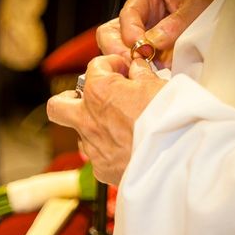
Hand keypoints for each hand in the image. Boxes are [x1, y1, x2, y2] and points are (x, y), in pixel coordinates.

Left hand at [46, 55, 165, 184]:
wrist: (176, 158)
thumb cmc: (169, 117)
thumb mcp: (158, 85)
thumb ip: (141, 75)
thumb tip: (136, 69)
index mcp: (99, 91)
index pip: (94, 67)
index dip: (110, 65)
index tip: (123, 71)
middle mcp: (87, 119)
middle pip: (58, 105)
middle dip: (68, 98)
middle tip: (85, 98)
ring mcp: (91, 146)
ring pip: (79, 133)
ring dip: (93, 127)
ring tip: (119, 128)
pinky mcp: (101, 168)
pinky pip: (97, 156)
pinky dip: (108, 150)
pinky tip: (128, 150)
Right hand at [97, 0, 226, 67]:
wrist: (225, 6)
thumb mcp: (199, 4)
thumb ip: (176, 23)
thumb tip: (152, 43)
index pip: (127, 15)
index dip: (130, 33)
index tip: (140, 48)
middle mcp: (139, 14)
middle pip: (110, 34)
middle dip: (118, 51)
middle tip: (132, 65)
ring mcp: (140, 34)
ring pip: (117, 50)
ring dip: (126, 62)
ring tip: (142, 71)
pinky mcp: (146, 51)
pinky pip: (132, 61)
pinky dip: (137, 70)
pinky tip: (148, 75)